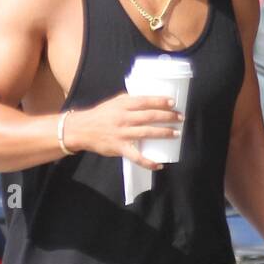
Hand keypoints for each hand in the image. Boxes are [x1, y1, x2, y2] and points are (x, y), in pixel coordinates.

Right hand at [66, 93, 183, 171]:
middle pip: (149, 116)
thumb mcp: (114, 103)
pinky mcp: (119, 148)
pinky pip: (136, 156)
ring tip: (176, 134)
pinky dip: (148, 162)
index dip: (160, 101)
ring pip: (147, 133)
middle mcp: (124, 118)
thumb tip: (148, 99)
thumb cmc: (100, 115)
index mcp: (123, 105)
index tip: (173, 103)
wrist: (82, 130)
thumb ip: (129, 100)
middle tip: (181, 118)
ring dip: (163, 133)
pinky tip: (159, 164)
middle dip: (167, 117)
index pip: (145, 101)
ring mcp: (122, 133)